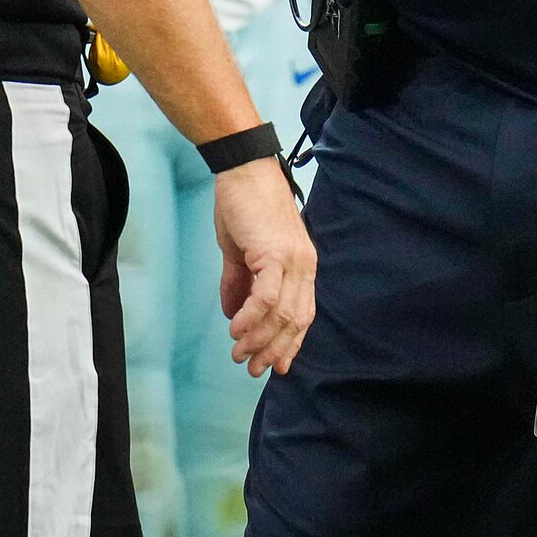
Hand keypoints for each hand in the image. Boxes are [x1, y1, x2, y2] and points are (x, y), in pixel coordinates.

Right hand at [211, 157, 315, 376]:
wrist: (242, 169)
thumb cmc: (242, 205)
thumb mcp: (240, 251)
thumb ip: (238, 283)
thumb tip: (232, 313)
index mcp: (302, 264)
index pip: (303, 313)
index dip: (290, 342)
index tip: (275, 365)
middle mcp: (304, 264)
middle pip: (296, 320)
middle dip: (273, 350)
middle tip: (251, 367)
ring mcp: (293, 259)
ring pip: (282, 314)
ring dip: (258, 339)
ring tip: (238, 353)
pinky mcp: (275, 253)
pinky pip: (267, 297)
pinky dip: (251, 317)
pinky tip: (235, 328)